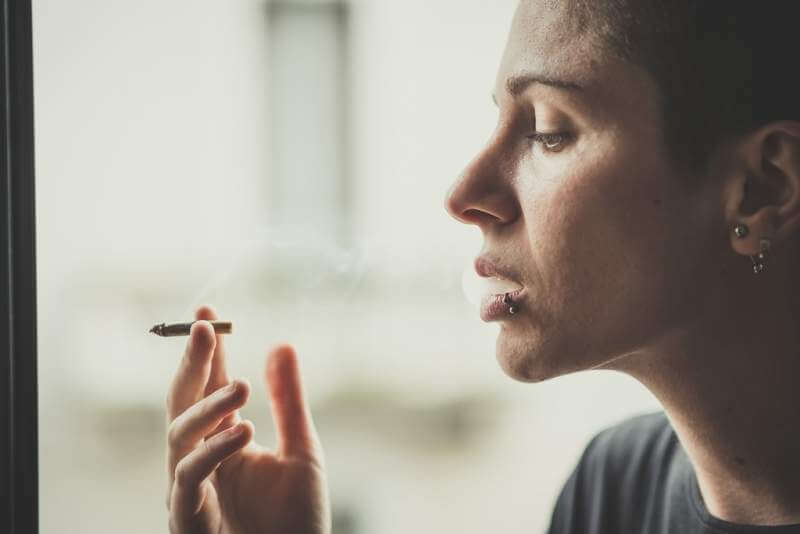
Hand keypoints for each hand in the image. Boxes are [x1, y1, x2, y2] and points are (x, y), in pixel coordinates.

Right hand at [165, 306, 329, 533]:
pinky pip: (188, 476)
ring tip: (243, 387)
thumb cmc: (295, 520)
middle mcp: (201, 458)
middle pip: (183, 400)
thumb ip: (289, 400)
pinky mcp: (188, 517)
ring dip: (209, 406)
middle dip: (192, 362)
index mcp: (225, 439)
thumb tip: (282, 343)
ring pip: (180, 433)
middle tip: (204, 327)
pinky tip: (243, 430)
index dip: (208, 350)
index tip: (207, 311)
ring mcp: (190, 488)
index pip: (208, 386)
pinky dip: (213, 450)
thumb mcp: (301, 449)